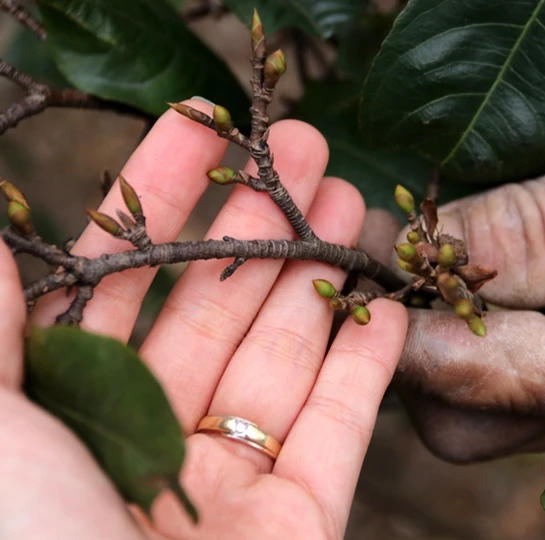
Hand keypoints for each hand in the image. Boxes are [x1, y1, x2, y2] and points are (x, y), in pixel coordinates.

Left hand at [0, 102, 407, 537]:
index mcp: (60, 415)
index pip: (115, 280)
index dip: (156, 197)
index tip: (201, 128)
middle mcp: (143, 443)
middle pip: (212, 307)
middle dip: (258, 221)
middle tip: (304, 147)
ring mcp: (225, 486)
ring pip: (282, 356)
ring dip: (318, 274)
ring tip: (350, 198)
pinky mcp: (298, 523)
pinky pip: (340, 427)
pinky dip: (368, 361)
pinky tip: (388, 298)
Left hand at [392, 27, 544, 461]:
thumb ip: (534, 230)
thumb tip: (425, 258)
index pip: (502, 379)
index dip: (419, 332)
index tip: (364, 279)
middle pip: (485, 419)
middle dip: (423, 351)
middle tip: (389, 266)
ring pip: (498, 403)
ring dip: (447, 339)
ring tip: (421, 258)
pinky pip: (527, 370)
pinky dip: (484, 328)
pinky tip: (471, 267)